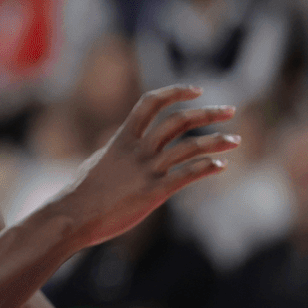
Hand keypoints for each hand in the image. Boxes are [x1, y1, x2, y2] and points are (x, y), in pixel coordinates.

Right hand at [47, 85, 238, 246]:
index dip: (175, 92)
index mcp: (122, 138)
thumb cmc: (80, 195)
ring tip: (235, 140)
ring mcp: (147, 170)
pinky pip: (187, 174)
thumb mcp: (97, 162)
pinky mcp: (154, 192)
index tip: (196, 90)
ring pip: (190, 146)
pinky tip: (221, 166)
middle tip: (229, 109)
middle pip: (178, 120)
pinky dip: (207, 167)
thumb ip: (114, 151)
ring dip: (216, 141)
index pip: (151, 102)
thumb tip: (116, 144)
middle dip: (207, 112)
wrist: (72, 217)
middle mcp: (138, 150)